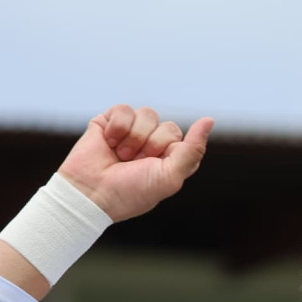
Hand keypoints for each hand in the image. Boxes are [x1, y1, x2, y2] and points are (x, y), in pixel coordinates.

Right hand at [58, 105, 212, 222]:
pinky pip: (125, 109)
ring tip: (121, 155)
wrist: (91, 193)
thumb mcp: (170, 176)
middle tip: (134, 163)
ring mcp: (131, 132)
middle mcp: (152, 144)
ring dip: (135, 137)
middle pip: (169, 126)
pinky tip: (108, 143)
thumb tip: (210, 120)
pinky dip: (117, 127)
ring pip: (148, 114)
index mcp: (169, 160)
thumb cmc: (131, 191)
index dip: (170, 152)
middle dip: (152, 146)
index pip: (185, 141)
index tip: (156, 165)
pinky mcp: (110, 122)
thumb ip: (193, 149)